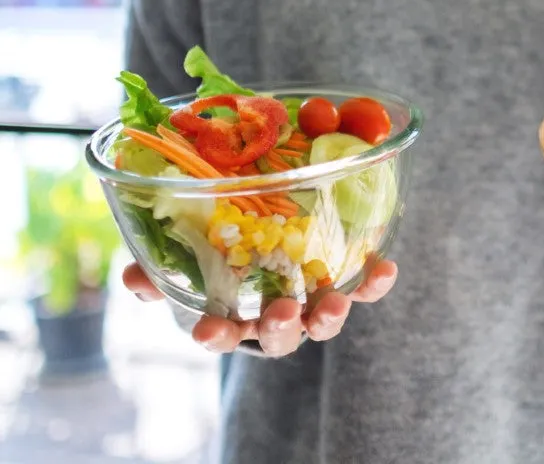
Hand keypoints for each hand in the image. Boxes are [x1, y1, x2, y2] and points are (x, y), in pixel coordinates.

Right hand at [121, 258, 397, 356]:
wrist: (280, 232)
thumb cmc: (227, 253)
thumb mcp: (190, 258)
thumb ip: (161, 269)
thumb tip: (132, 276)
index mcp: (236, 315)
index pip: (222, 336)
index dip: (214, 336)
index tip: (205, 331)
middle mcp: (277, 317)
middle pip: (280, 337)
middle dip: (280, 328)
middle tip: (282, 312)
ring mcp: (313, 305)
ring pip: (322, 323)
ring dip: (329, 316)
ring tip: (336, 303)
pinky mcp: (346, 285)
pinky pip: (363, 289)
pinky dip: (373, 284)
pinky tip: (385, 268)